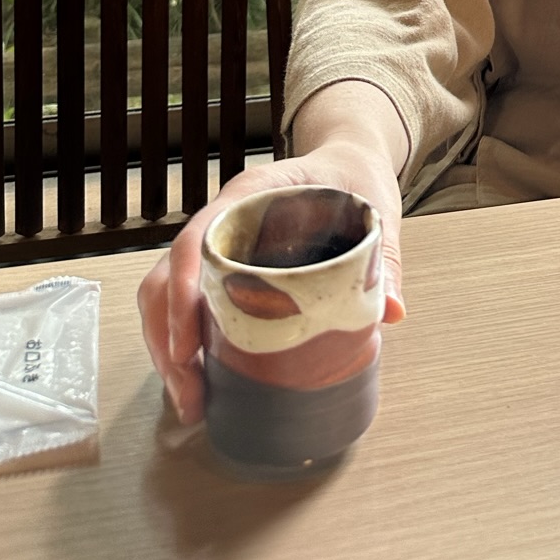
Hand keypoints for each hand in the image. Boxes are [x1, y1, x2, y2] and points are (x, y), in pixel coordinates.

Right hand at [138, 87, 408, 424]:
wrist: (347, 159)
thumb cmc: (354, 177)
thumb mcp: (373, 209)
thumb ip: (383, 257)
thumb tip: (392, 313)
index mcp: (252, 194)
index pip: (199, 238)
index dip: (184, 291)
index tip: (187, 346)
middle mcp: (223, 217)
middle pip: (169, 276)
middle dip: (168, 338)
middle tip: (191, 394)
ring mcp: (217, 241)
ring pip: (166, 293)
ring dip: (167, 346)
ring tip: (190, 400)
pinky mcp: (221, 265)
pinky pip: (184, 300)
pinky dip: (181, 340)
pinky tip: (197, 379)